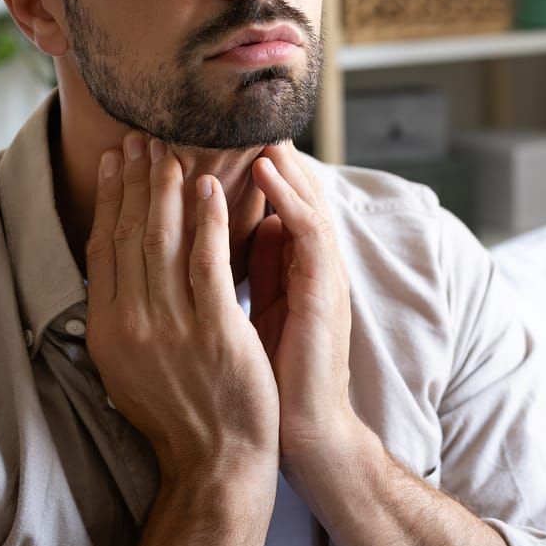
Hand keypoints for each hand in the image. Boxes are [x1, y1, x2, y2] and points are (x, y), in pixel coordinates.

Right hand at [84, 131, 277, 481]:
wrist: (216, 463)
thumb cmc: (181, 416)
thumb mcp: (130, 369)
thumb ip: (121, 321)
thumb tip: (110, 278)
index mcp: (109, 331)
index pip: (104, 249)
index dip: (110, 200)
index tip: (115, 161)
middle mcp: (132, 324)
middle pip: (129, 235)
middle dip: (134, 180)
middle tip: (139, 136)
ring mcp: (173, 327)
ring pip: (164, 240)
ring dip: (166, 189)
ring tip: (171, 149)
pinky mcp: (214, 330)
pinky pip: (207, 262)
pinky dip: (206, 221)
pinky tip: (209, 188)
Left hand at [247, 142, 359, 470]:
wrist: (304, 433)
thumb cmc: (273, 379)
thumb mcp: (254, 312)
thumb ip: (252, 270)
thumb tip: (234, 231)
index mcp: (294, 270)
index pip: (273, 204)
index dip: (252, 168)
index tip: (220, 133)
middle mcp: (312, 267)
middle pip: (293, 193)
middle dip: (269, 152)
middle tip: (243, 112)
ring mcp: (323, 277)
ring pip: (306, 203)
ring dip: (281, 163)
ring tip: (255, 124)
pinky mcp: (325, 294)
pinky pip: (310, 234)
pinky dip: (291, 199)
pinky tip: (268, 174)